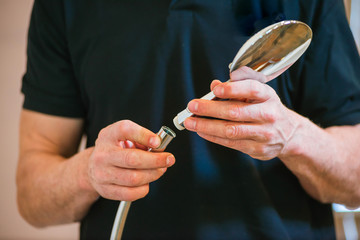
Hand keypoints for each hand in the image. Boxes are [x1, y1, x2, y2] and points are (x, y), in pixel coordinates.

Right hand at [88, 120, 174, 200]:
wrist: (92, 166)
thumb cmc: (115, 149)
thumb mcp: (125, 136)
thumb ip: (143, 138)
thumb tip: (160, 146)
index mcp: (109, 135)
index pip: (125, 130)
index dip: (144, 135)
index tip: (158, 142)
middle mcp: (103, 154)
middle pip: (133, 159)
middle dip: (156, 160)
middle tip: (169, 159)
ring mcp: (102, 174)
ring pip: (134, 178)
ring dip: (153, 175)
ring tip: (160, 170)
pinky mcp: (106, 190)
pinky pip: (130, 194)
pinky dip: (144, 188)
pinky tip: (146, 181)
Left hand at [184, 66, 299, 159]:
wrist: (289, 134)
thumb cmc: (267, 109)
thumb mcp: (259, 93)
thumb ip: (238, 86)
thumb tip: (215, 84)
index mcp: (268, 96)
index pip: (251, 89)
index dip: (232, 89)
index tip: (215, 89)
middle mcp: (268, 115)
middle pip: (236, 112)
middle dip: (210, 109)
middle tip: (192, 106)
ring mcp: (264, 134)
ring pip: (231, 130)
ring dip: (207, 126)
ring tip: (191, 122)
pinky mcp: (257, 149)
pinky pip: (231, 143)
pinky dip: (213, 137)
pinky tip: (201, 131)